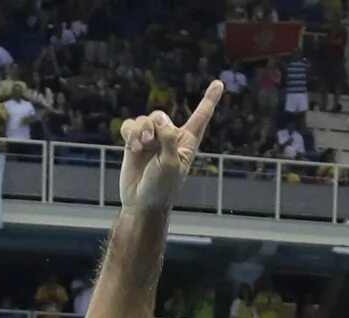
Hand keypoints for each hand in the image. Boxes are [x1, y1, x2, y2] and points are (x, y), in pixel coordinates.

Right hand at [119, 81, 222, 212]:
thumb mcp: (171, 164)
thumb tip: (161, 122)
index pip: (200, 118)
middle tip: (149, 142)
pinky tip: (130, 146)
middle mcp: (169, 138)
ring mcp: (151, 140)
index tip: (219, 83)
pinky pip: (130, 126)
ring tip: (139, 147)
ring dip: (139, 130)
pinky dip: (129, 132)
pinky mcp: (134, 143)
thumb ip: (169, 139)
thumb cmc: (162, 188)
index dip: (209, 100)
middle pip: (161, 116)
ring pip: (144, 120)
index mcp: (187, 143)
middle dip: (154, 125)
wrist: (142, 202)